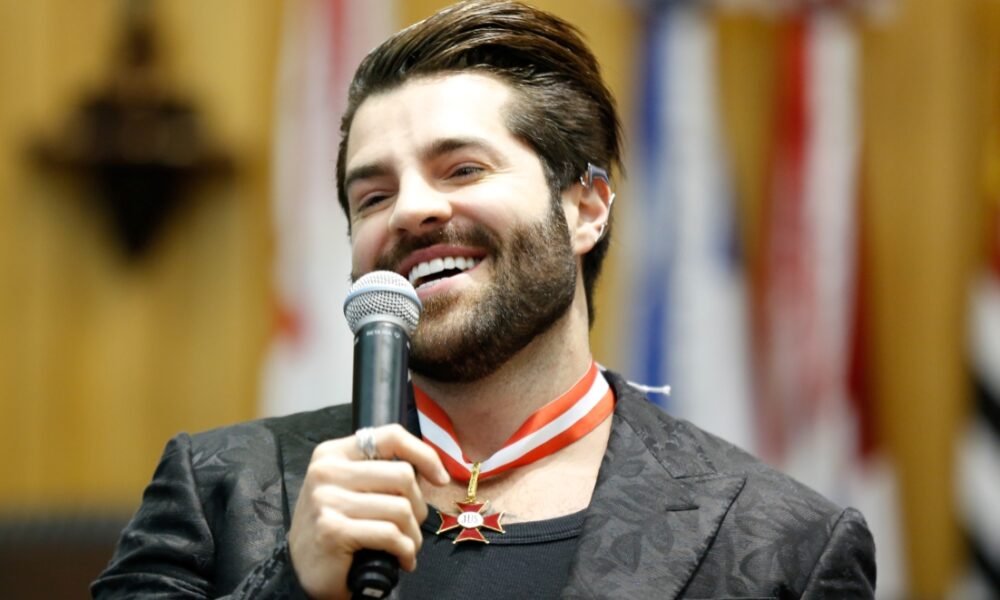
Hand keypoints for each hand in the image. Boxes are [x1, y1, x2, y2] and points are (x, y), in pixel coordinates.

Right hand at [288, 424, 449, 599]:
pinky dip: (405, 551)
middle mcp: (326, 471)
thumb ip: (379, 471)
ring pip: (401, 508)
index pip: (391, 436)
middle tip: (411, 526)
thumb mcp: (351, 488)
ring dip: (412, 535)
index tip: (439, 477)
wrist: (307, 571)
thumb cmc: (336, 527)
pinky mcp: (333, 530)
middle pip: (403, 475)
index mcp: (333, 453)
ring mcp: (326, 500)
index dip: (424, 454)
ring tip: (405, 546)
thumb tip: (431, 469)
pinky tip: (401, 559)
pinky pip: (390, 535)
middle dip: (418, 506)